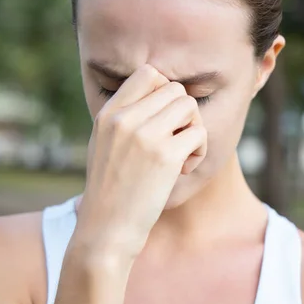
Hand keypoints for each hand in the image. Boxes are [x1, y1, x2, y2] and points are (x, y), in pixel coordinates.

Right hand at [74, 64, 207, 259]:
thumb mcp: (104, 144)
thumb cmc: (110, 190)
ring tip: (180, 154)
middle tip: (175, 141)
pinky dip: (199, 151)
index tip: (164, 118)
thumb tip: (161, 90)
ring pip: (190, 106)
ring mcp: (145, 136)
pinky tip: (183, 169)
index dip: (165, 91)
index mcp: (109, 114)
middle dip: (183, 114)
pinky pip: (199, 133)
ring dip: (193, 129)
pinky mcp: (165, 156)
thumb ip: (125, 117)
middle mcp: (125, 119)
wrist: (105, 230)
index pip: (148, 73)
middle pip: (175, 89)